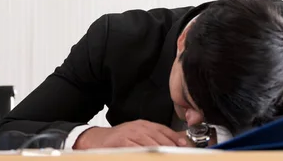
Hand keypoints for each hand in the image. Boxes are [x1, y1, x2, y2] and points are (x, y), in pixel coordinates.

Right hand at [73, 120, 189, 148]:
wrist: (98, 139)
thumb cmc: (119, 139)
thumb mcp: (138, 134)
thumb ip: (154, 138)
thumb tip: (176, 143)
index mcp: (144, 124)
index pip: (163, 129)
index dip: (175, 138)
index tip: (185, 146)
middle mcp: (138, 127)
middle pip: (159, 137)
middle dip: (171, 147)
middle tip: (179, 155)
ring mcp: (130, 134)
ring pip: (150, 144)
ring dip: (161, 152)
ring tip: (169, 157)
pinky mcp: (122, 142)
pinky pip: (137, 149)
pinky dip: (145, 154)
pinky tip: (150, 157)